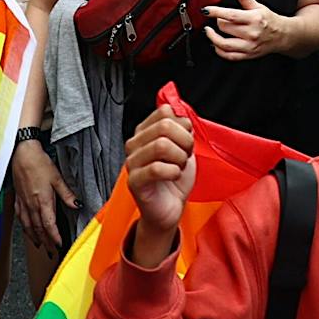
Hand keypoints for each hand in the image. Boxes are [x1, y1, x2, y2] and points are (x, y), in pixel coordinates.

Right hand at [11, 137, 78, 249]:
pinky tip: (27, 230)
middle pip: (38, 229)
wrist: (21, 154)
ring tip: (40, 246)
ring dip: (34, 238)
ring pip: (28, 226)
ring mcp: (23, 203)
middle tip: (52, 252)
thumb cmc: (39, 163)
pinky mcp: (17, 200)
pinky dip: (24, 228)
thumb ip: (66, 194)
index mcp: (43, 201)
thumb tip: (78, 205)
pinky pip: (20, 219)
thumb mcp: (57, 177)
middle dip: (46, 242)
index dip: (54, 237)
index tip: (59, 245)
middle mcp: (31, 205)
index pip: (49, 225)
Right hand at [125, 107, 196, 254]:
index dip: (183, 124)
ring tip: (179, 166)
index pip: (164, 111)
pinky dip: (173, 171)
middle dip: (184, 141)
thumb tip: (180, 113)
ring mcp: (132, 163)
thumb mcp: (183, 145)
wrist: (170, 206)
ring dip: (179, 157)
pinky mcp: (134, 181)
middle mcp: (135, 144)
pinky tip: (174, 176)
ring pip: (161, 145)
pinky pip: (156, 168)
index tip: (186, 139)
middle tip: (185, 155)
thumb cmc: (175, 177)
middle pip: (164, 126)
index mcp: (145, 132)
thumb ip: (181, 127)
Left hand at [205, 0, 288, 61]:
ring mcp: (249, 46)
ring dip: (213, 37)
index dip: (216, 12)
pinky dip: (219, 51)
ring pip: (224, 44)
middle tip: (217, 18)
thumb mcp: (258, 6)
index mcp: (254, 18)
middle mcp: (251, 33)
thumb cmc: (269, 20)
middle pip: (226, 28)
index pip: (230, 15)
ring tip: (209, 32)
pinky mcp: (248, 55)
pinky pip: (229, 55)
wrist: (281, 35)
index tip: (206, 10)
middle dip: (218, 22)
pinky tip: (216, 44)